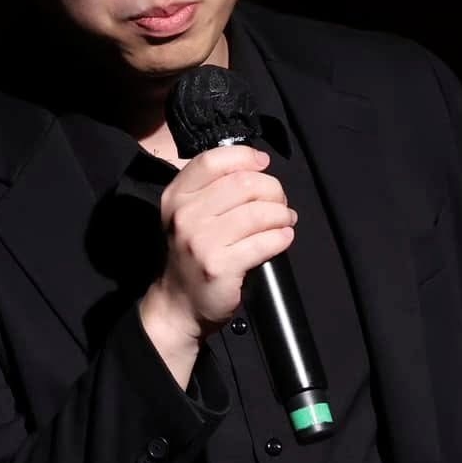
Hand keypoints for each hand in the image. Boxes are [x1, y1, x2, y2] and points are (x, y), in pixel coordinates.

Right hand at [138, 145, 296, 382]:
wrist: (177, 305)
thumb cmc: (191, 256)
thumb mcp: (189, 215)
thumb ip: (213, 189)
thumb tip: (257, 165)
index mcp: (176, 197)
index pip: (212, 161)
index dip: (245, 157)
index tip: (263, 163)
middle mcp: (185, 215)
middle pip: (243, 183)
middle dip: (272, 189)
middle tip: (280, 202)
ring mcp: (202, 241)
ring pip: (258, 212)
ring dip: (282, 214)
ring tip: (285, 221)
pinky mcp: (220, 266)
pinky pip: (264, 242)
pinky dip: (282, 237)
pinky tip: (283, 238)